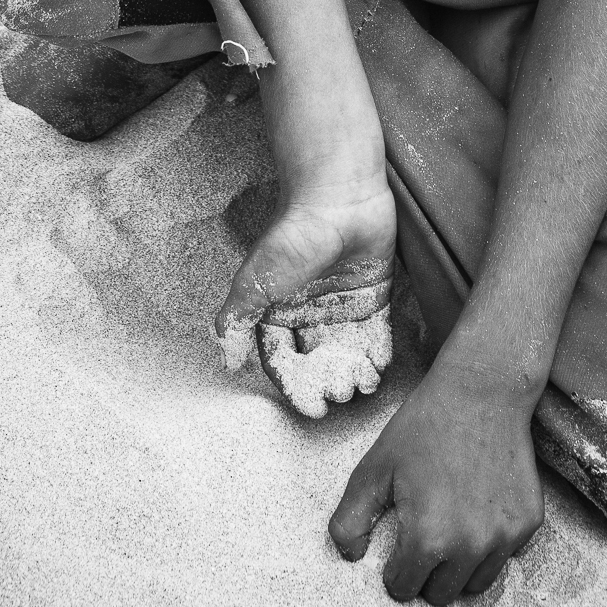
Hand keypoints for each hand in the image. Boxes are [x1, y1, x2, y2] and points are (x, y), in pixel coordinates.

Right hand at [214, 174, 396, 413]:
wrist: (337, 196)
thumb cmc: (293, 236)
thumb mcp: (255, 280)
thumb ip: (237, 319)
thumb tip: (226, 360)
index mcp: (279, 311)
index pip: (285, 360)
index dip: (297, 387)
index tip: (312, 409)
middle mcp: (309, 312)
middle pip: (318, 360)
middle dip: (329, 383)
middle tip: (341, 397)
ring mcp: (342, 304)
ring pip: (347, 350)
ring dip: (355, 372)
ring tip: (362, 387)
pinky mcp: (372, 294)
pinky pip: (375, 332)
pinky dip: (378, 352)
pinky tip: (380, 369)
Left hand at [328, 356, 545, 605]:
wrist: (482, 390)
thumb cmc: (424, 426)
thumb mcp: (374, 466)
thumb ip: (349, 519)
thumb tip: (351, 557)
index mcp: (428, 537)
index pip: (404, 588)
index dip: (395, 567)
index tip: (398, 543)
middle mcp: (470, 546)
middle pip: (441, 594)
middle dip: (427, 572)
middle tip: (424, 532)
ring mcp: (505, 536)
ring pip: (476, 584)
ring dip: (460, 567)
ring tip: (450, 525)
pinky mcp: (529, 523)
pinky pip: (505, 556)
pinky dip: (490, 543)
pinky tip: (479, 505)